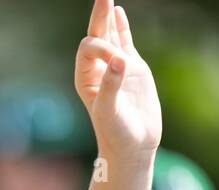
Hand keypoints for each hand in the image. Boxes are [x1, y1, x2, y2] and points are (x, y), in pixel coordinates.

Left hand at [74, 0, 161, 160]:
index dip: (101, 46)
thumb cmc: (116, 134)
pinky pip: (125, 42)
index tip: (118, 60)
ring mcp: (115, 67)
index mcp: (85, 79)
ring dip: (108, 17)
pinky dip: (122, 27)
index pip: (89, 48)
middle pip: (95, 35)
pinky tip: (118, 12)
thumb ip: (112, 86)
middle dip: (98, 16)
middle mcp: (98, 70)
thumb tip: (119, 60)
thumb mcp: (110, 111)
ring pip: (110, 36)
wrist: (133, 146)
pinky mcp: (133, 69)